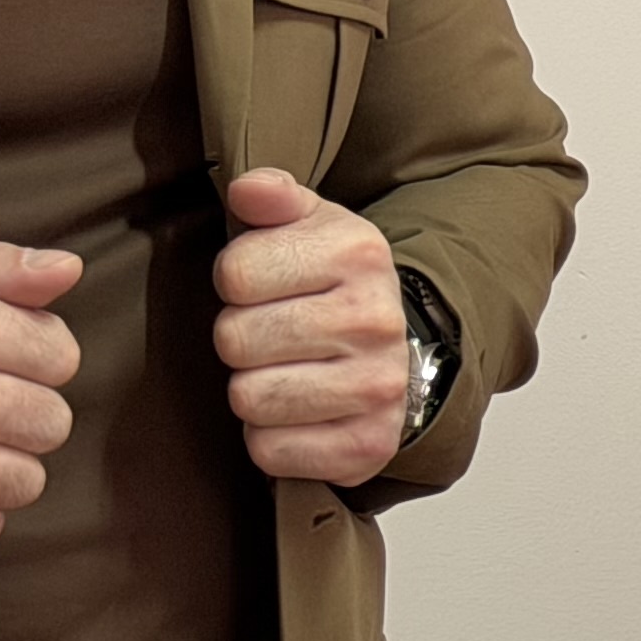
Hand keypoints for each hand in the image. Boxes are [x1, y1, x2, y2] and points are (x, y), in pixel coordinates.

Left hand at [213, 170, 406, 486]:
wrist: (405, 356)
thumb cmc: (338, 290)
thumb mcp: (311, 226)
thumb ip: (273, 198)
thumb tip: (248, 190)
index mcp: (359, 253)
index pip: (235, 273)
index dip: (236, 281)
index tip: (264, 286)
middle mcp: (375, 321)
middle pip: (234, 339)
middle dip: (241, 338)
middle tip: (272, 336)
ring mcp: (377, 388)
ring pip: (248, 397)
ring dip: (253, 389)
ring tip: (284, 373)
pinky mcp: (367, 447)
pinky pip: (269, 450)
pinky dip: (272, 437)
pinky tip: (298, 415)